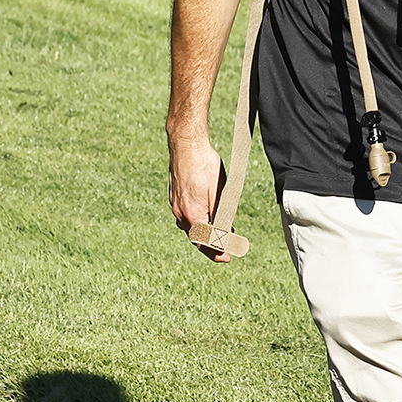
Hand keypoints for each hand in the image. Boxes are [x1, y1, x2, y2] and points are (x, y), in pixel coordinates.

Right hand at [169, 134, 237, 261]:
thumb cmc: (205, 164)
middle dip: (209, 247)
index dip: (216, 252)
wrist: (186, 143)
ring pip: (189, 226)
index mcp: (191, 212)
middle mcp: (179, 211)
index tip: (227, 257)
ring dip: (201, 234)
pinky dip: (195, 222)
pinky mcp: (174, 195)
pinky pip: (184, 216)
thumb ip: (220, 215)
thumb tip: (224, 234)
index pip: (204, 242)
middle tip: (224, 252)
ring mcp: (174, 203)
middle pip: (195, 237)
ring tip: (216, 237)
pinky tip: (203, 219)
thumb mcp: (219, 191)